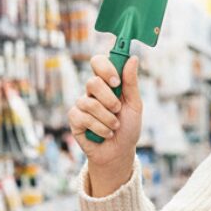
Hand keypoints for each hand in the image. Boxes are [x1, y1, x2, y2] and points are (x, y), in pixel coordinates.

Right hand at [68, 55, 143, 194]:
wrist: (120, 152)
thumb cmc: (128, 127)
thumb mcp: (135, 104)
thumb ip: (131, 82)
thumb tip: (133, 58)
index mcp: (107, 83)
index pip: (98, 62)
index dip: (105, 68)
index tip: (116, 81)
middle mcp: (92, 92)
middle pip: (92, 82)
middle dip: (109, 99)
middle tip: (118, 109)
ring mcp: (82, 105)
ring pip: (90, 103)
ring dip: (108, 118)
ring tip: (115, 126)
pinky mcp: (75, 119)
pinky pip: (84, 118)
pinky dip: (100, 128)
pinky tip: (105, 134)